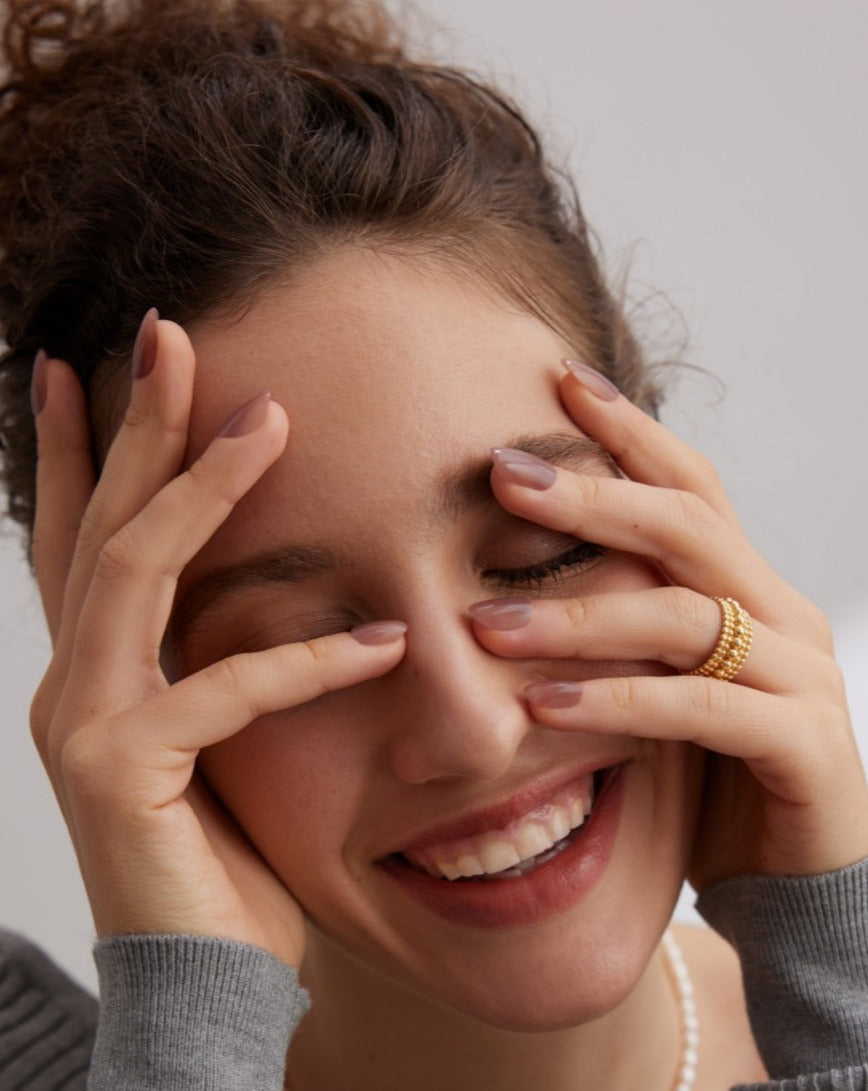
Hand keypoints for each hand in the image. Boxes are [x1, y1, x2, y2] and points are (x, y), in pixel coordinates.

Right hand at [28, 316, 405, 966]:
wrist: (205, 979)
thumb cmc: (223, 853)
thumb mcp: (221, 736)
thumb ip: (217, 661)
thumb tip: (258, 595)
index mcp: (96, 666)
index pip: (78, 533)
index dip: (80, 448)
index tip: (87, 365)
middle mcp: (72, 681)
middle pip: (103, 524)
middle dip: (136, 425)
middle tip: (172, 334)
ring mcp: (83, 723)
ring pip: (135, 574)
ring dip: (200, 491)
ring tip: (268, 421)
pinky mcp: (123, 773)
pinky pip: (220, 690)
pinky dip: (304, 659)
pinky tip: (381, 638)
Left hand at [469, 362, 867, 889]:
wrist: (800, 877)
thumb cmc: (714, 770)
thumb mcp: (664, 681)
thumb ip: (622, 628)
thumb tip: (504, 582)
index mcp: (747, 587)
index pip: (690, 486)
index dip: (630, 429)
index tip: (557, 379)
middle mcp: (781, 614)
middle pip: (686, 526)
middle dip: (593, 494)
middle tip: (501, 473)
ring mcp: (799, 676)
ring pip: (684, 615)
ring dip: (579, 616)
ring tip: (484, 624)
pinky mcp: (801, 746)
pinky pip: (702, 711)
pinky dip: (619, 703)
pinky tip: (544, 707)